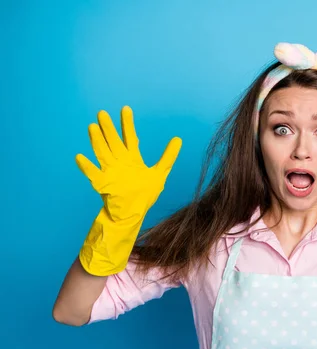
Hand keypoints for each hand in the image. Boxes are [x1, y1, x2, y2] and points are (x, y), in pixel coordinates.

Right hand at [76, 106, 181, 221]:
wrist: (132, 214)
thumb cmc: (144, 195)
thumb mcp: (159, 173)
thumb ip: (168, 156)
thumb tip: (178, 139)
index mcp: (132, 159)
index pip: (129, 137)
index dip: (127, 124)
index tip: (125, 109)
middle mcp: (120, 162)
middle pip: (113, 142)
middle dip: (108, 128)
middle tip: (102, 113)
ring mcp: (110, 172)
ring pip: (102, 153)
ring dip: (97, 141)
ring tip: (92, 127)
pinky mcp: (103, 184)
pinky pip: (93, 174)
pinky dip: (86, 166)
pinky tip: (80, 157)